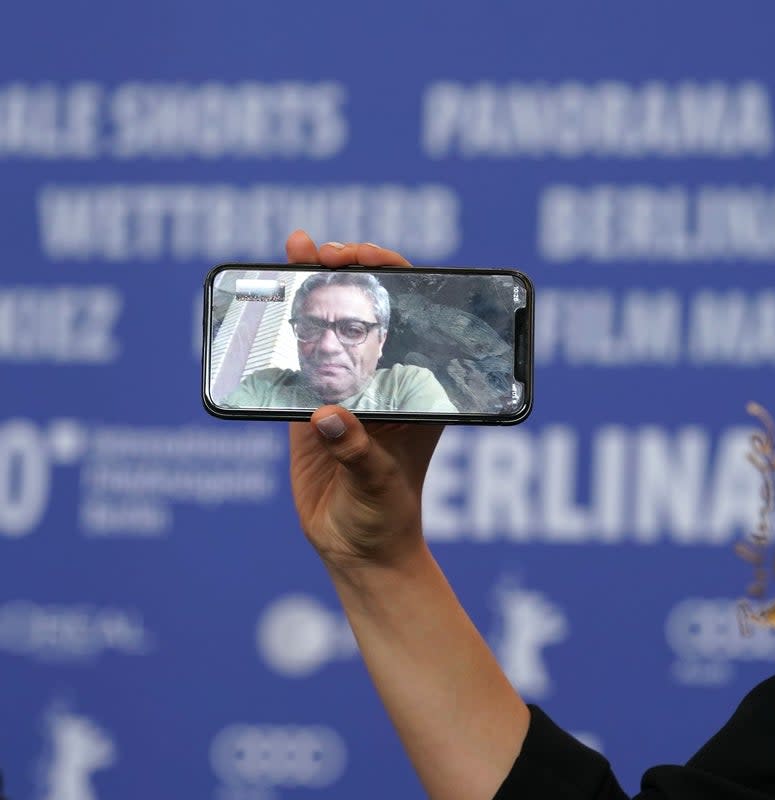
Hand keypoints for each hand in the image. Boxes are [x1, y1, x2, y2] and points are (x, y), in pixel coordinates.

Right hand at [285, 230, 443, 568]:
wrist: (359, 550)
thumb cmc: (386, 517)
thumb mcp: (378, 484)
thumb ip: (356, 451)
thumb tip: (327, 417)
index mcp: (417, 388)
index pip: (413, 317)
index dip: (392, 278)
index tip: (365, 260)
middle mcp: (385, 378)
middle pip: (370, 309)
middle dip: (350, 271)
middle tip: (323, 253)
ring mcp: (346, 387)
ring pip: (330, 325)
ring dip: (313, 285)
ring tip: (294, 248)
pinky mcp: (311, 404)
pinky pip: (295, 356)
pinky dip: (282, 326)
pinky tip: (266, 298)